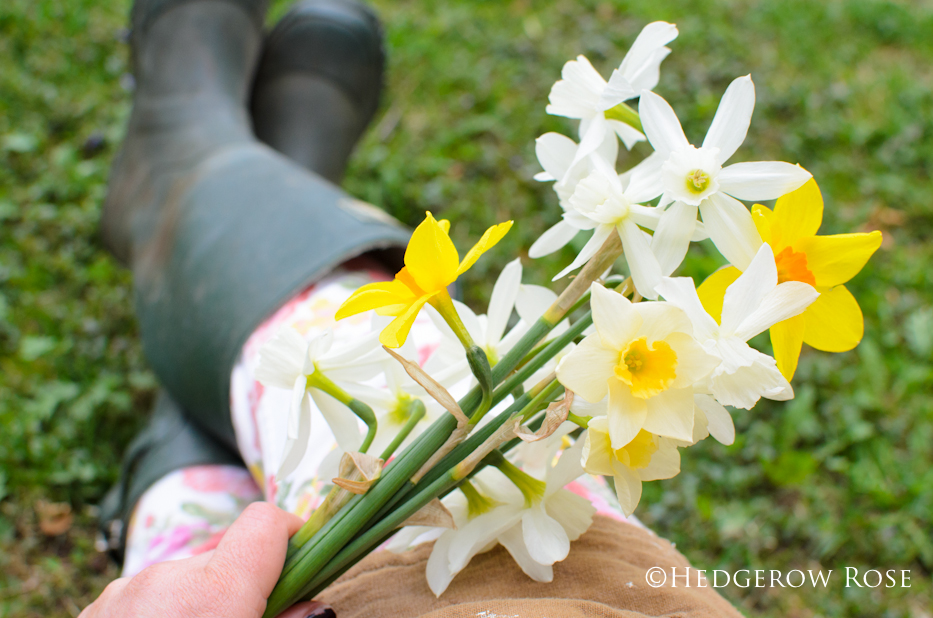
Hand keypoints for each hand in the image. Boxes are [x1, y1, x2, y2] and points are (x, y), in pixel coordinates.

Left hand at [80, 502, 333, 617]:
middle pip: (222, 557)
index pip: (266, 522)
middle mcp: (166, 579)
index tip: (302, 555)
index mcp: (215, 593)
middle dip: (238, 584)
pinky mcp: (93, 609)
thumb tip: (315, 606)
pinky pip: (142, 596)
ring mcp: (122, 593)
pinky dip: (157, 613)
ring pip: (180, 578)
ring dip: (194, 602)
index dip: (290, 532)